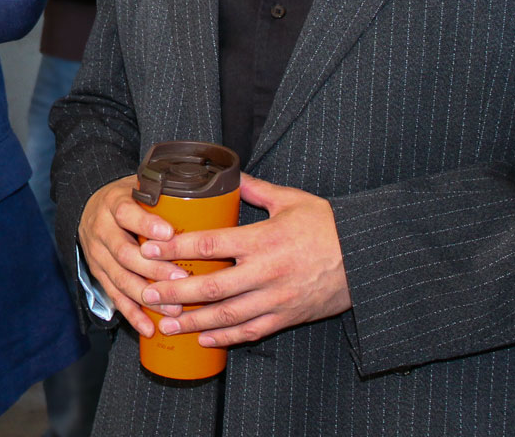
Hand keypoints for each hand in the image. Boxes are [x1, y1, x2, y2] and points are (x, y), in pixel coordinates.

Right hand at [78, 175, 188, 336]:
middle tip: (181, 281)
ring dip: (147, 296)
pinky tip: (148, 327)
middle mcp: (102, 230)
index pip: (127, 214)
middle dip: (154, 270)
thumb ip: (164, 194)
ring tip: (172, 308)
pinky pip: (114, 297)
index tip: (169, 234)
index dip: (147, 225)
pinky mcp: (99, 275)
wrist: (87, 208)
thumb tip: (208, 197)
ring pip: (120, 278)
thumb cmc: (125, 199)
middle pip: (125, 253)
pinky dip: (132, 314)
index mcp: (113, 204)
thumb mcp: (138, 187)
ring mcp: (98, 255)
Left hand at [147, 174, 350, 347]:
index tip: (150, 250)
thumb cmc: (329, 226)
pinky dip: (225, 338)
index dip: (176, 249)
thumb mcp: (291, 200)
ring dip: (193, 322)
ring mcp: (276, 298)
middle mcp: (266, 272)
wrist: (367, 258)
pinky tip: (204, 340)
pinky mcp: (287, 317)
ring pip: (226, 316)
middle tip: (146, 292)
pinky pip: (251, 331)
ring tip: (166, 324)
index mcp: (263, 239)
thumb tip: (229, 174)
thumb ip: (255, 189)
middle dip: (174, 292)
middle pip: (210, 287)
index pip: (210, 245)